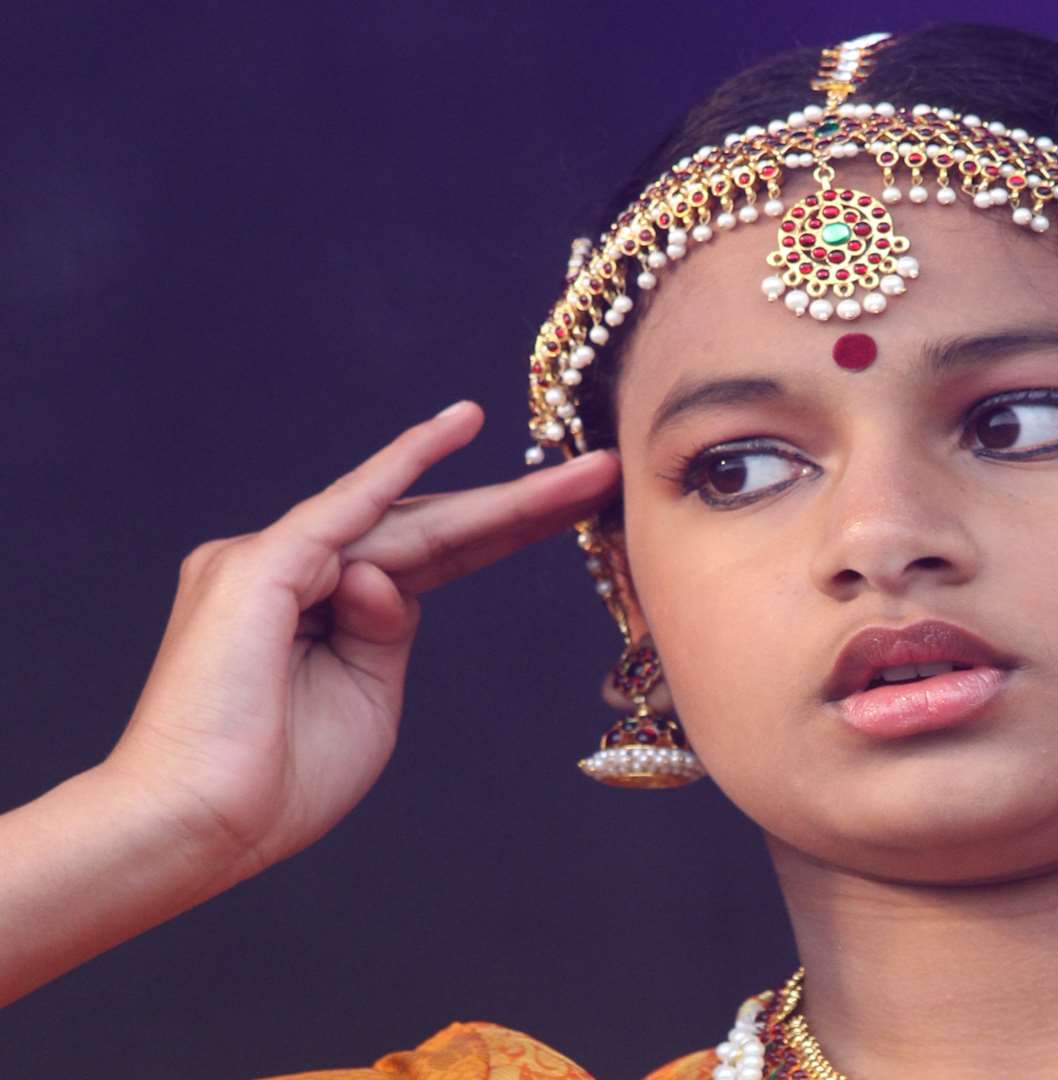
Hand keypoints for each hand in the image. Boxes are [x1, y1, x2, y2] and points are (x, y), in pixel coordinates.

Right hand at [105, 402, 619, 881]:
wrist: (197, 827)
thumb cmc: (273, 783)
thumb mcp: (366, 700)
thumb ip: (389, 631)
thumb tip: (389, 579)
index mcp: (323, 607)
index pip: (437, 558)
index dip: (509, 532)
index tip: (581, 510)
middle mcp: (295, 569)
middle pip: (431, 529)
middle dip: (523, 506)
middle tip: (603, 475)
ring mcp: (273, 561)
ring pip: (410, 521)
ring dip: (503, 499)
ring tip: (585, 476)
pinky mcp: (261, 567)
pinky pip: (348, 505)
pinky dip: (401, 463)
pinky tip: (460, 427)